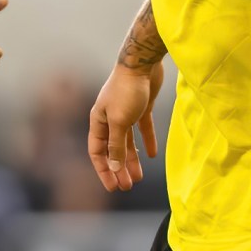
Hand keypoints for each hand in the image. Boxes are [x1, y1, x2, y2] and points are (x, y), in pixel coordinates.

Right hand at [88, 60, 163, 191]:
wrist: (142, 64)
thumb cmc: (126, 90)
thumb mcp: (120, 121)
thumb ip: (117, 145)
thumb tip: (114, 167)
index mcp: (98, 120)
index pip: (97, 150)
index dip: (103, 170)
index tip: (112, 187)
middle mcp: (109, 118)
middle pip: (112, 149)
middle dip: (118, 168)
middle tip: (127, 186)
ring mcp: (125, 113)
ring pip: (127, 142)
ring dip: (131, 159)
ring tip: (138, 177)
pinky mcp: (140, 108)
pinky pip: (142, 130)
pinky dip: (146, 141)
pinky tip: (152, 155)